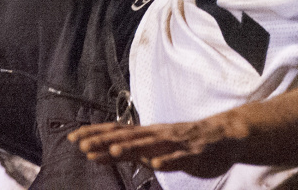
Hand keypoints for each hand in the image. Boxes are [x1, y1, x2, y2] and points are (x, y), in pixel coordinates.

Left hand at [69, 118, 239, 177]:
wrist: (224, 135)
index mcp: (149, 134)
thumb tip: (103, 152)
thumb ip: (132, 150)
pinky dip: (166, 160)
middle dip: (105, 140)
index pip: (117, 132)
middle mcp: (159, 135)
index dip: (96, 134)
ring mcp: (175, 143)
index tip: (72, 138)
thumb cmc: (187, 142)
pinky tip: (155, 164)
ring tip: (113, 151)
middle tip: (81, 144)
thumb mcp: (155, 147)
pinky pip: (178, 158)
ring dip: (131, 148)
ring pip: (150, 145)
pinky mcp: (193, 153)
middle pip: (128, 137)